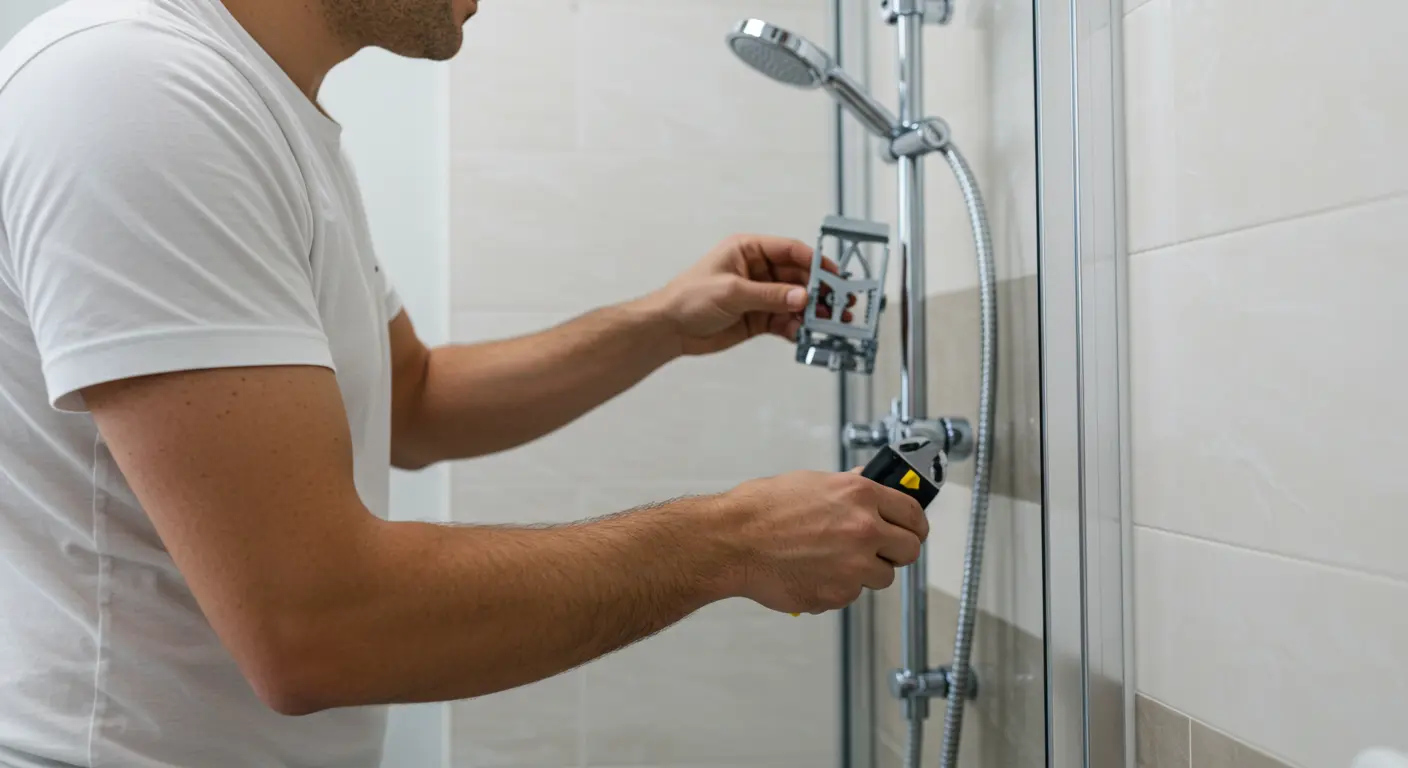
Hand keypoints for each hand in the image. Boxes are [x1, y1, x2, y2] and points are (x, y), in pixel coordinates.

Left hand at [640, 234, 843, 356]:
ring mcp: (760, 295)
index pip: (790, 250)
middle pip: (798, 277)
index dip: (815, 261)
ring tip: (829, 323)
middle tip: (839, 303)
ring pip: (795, 301)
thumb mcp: (731, 292)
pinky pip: (785, 320)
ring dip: (812, 312)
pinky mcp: (758, 317)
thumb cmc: (689, 298)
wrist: (669, 329)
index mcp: (749, 250)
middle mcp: (758, 270)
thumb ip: (770, 295)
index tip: (834, 275)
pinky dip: (797, 327)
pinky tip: (805, 334)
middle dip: (819, 291)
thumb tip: (803, 297)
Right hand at [718, 471, 928, 614]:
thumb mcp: (813, 483)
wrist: (732, 542)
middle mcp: (864, 530)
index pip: (913, 513)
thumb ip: (850, 489)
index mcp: (860, 496)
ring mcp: (853, 566)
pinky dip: (837, 587)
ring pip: (882, 577)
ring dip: (865, 572)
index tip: (912, 530)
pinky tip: (813, 572)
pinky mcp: (837, 594)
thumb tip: (870, 485)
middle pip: (909, 550)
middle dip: (896, 551)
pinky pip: (851, 594)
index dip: (915, 524)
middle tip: (879, 550)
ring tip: (833, 561)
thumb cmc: (762, 509)